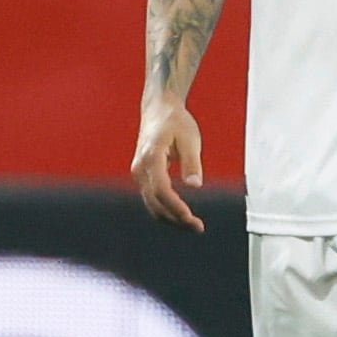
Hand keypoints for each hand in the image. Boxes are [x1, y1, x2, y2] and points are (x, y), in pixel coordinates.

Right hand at [132, 102, 206, 231]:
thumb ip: (192, 162)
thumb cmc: (174, 121)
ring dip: (170, 218)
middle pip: (155, 203)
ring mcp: (138, 173)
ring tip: (192, 225)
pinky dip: (165, 210)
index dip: (176, 208)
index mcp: (151, 158)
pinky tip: (181, 215)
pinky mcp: (142, 176)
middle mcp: (140, 168)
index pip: (162, 191)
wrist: (158, 109)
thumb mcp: (189, 138)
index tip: (191, 218)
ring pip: (152, 205)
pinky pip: (151, 199)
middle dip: (176, 219)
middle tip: (197, 227)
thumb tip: (195, 184)